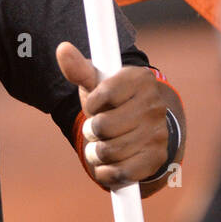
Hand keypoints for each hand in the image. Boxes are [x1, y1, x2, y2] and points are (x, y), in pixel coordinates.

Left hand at [56, 42, 175, 189]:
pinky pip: (120, 173)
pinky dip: (105, 172)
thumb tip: (62, 48)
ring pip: (108, 151)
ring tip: (100, 144)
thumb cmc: (110, 100)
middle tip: (96, 127)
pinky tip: (106, 163)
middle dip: (91, 130)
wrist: (138, 127)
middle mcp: (154, 106)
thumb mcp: (95, 82)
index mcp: (140, 80)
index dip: (92, 104)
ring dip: (95, 152)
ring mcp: (158, 134)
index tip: (95, 104)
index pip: (103, 96)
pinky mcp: (156, 159)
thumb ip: (78, 69)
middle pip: (103, 126)